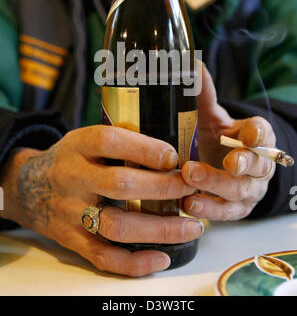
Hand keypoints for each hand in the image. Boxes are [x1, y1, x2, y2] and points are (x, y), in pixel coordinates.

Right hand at [0, 127, 202, 276]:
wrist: (28, 187)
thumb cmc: (70, 160)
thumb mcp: (86, 139)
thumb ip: (119, 141)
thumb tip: (169, 151)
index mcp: (78, 146)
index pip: (111, 142)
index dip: (145, 149)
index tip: (173, 158)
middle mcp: (73, 178)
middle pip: (119, 185)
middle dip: (162, 188)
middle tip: (190, 189)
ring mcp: (71, 212)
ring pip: (117, 226)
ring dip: (159, 229)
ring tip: (192, 227)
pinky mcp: (71, 239)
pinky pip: (103, 256)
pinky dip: (135, 263)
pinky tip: (162, 258)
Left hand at [181, 64, 275, 220]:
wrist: (221, 166)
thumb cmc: (218, 138)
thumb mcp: (212, 116)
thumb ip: (203, 94)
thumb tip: (191, 64)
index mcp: (257, 136)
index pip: (263, 132)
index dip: (258, 132)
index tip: (249, 132)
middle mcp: (260, 164)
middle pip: (257, 164)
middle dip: (242, 162)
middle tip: (226, 161)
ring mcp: (250, 189)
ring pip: (240, 191)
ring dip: (217, 185)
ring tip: (191, 178)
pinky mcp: (236, 209)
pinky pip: (226, 213)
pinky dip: (209, 210)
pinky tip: (188, 204)